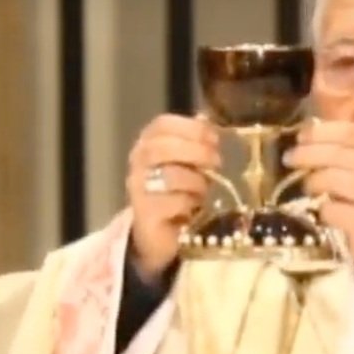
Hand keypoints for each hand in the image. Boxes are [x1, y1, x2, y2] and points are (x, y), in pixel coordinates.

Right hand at [124, 114, 220, 280]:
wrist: (158, 234)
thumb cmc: (176, 193)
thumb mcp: (187, 165)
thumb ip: (195, 142)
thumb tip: (207, 119)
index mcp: (147, 143)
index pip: (162, 125)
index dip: (190, 128)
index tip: (214, 137)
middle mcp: (137, 163)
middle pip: (161, 146)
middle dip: (194, 151)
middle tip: (216, 160)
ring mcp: (138, 189)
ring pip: (170, 176)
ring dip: (196, 181)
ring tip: (204, 190)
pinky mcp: (145, 214)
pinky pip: (173, 203)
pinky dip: (189, 204)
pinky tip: (194, 209)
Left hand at [285, 119, 353, 269]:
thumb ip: (341, 148)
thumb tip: (305, 133)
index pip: (348, 132)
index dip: (320, 132)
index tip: (299, 137)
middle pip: (336, 153)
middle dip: (307, 154)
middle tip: (289, 159)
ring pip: (331, 179)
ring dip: (312, 183)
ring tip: (308, 188)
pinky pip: (330, 209)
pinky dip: (322, 211)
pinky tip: (324, 213)